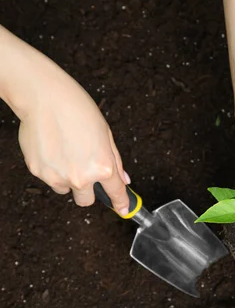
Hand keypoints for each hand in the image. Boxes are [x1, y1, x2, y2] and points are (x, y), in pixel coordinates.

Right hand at [0, 26, 130, 213]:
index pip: (115, 193)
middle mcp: (81, 176)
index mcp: (103, 167)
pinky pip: (49, 178)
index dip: (121, 203)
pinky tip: (53, 148)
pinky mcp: (38, 172)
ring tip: (66, 153)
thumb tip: (123, 179)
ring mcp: (57, 176)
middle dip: (88, 191)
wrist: (45, 98)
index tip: (123, 209)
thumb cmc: (78, 111)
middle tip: (85, 172)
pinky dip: (52, 169)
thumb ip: (115, 162)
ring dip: (68, 179)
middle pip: (86, 201)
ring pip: (65, 189)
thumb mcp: (107, 136)